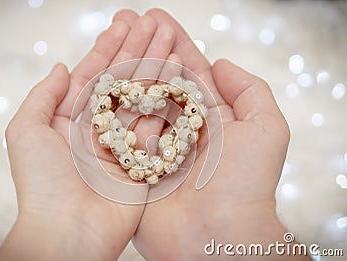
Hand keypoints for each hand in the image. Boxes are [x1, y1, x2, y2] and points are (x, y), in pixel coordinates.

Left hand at [0, 13, 178, 259]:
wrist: (68, 231)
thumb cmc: (42, 183)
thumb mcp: (26, 131)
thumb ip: (43, 96)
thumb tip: (60, 67)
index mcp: (72, 119)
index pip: (94, 74)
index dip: (109, 47)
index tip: (125, 23)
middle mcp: (100, 128)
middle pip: (123, 81)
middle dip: (138, 49)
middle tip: (156, 22)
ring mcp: (124, 142)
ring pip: (143, 96)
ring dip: (156, 66)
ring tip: (170, 38)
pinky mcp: (144, 159)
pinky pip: (158, 123)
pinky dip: (167, 97)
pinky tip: (177, 72)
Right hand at [115, 9, 308, 259]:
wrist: (219, 235)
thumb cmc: (245, 183)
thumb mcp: (266, 129)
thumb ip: (249, 91)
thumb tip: (220, 62)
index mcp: (209, 119)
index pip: (188, 71)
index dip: (174, 42)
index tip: (155, 17)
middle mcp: (180, 130)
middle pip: (158, 80)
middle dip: (143, 47)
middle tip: (125, 19)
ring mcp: (154, 146)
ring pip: (137, 98)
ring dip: (124, 66)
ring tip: (110, 36)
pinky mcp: (132, 165)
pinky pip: (119, 129)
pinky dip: (110, 103)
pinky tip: (99, 75)